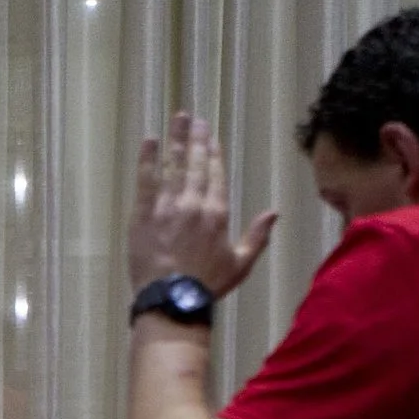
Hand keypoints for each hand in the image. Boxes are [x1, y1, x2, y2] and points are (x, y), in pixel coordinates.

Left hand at [128, 111, 277, 299]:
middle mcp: (194, 203)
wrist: (172, 300)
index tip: (211, 137)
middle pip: (196, 164)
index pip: (216, 175)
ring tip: (178, 118)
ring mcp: (168, 206)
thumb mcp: (241, 264)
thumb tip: (274, 213)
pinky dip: (147, 159)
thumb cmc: (207, 286)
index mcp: (217, 213)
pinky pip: (146, 180)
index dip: (213, 154)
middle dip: (196, 139)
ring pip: (173, 165)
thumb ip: (258, 236)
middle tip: (194, 118)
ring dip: (176, 139)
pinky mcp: (144, 214)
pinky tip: (150, 140)